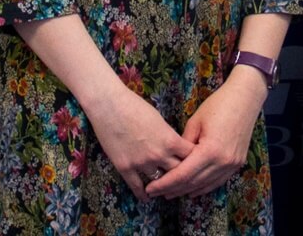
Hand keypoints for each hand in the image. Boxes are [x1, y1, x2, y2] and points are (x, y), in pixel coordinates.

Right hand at [86, 82, 193, 202]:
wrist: (109, 105)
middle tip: (182, 179)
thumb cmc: (134, 105)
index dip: (194, 160)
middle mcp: (159, 155)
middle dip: (181, 175)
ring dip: (163, 185)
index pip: (191, 157)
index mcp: (170, 140)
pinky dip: (143, 194)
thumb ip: (168, 136)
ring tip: (165, 189)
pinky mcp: (125, 168)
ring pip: (159, 182)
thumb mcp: (159, 119)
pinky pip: (137, 187)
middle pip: (178, 172)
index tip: (194, 163)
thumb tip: (174, 146)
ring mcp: (142, 163)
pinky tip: (146, 197)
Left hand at [145, 68, 267, 198]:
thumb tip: (174, 159)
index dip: (165, 183)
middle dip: (173, 189)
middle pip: (193, 182)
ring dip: (187, 190)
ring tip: (170, 193)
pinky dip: (203, 187)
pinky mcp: (237, 164)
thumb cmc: (218, 105)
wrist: (245, 98)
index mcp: (210, 150)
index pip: (183, 174)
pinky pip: (217, 181)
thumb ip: (183, 144)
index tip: (151, 188)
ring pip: (205, 185)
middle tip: (155, 192)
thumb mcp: (195, 122)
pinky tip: (192, 190)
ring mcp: (232, 165)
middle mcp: (223, 162)